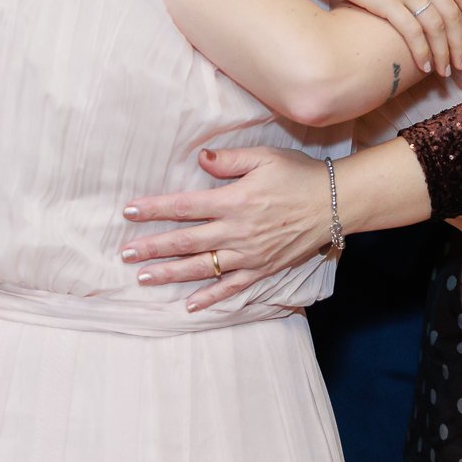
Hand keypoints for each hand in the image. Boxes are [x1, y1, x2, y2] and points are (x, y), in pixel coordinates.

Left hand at [121, 147, 333, 310]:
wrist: (335, 204)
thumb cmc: (299, 175)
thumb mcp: (265, 157)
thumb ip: (230, 160)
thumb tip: (199, 159)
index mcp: (234, 201)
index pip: (184, 207)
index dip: (154, 209)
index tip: (129, 211)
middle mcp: (237, 231)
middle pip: (186, 242)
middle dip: (152, 247)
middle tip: (126, 254)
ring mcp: (249, 254)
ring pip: (202, 267)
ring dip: (171, 274)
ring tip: (144, 278)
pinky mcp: (263, 269)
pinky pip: (232, 287)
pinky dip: (210, 298)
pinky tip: (190, 305)